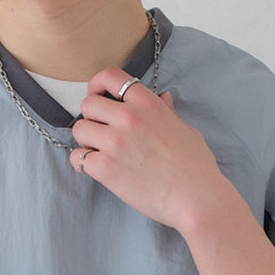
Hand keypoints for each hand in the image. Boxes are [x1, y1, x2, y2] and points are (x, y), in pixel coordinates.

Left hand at [67, 70, 233, 234]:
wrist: (196, 198)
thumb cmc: (195, 167)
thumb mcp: (185, 129)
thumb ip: (168, 112)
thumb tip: (164, 98)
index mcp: (146, 103)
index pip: (109, 76)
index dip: (97, 85)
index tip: (100, 98)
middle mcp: (128, 117)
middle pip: (88, 104)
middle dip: (92, 118)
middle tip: (102, 134)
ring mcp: (115, 142)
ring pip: (79, 130)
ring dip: (86, 141)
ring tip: (100, 153)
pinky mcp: (106, 168)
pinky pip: (78, 158)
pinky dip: (82, 164)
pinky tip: (95, 170)